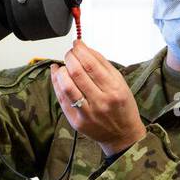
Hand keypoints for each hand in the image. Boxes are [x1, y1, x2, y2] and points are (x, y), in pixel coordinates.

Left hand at [50, 41, 146, 155]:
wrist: (122, 135)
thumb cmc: (122, 107)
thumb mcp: (120, 83)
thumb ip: (103, 65)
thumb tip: (84, 48)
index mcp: (114, 90)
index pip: (91, 64)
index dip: (80, 51)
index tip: (76, 44)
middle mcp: (101, 102)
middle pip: (77, 73)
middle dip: (70, 58)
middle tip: (69, 53)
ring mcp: (88, 113)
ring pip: (67, 86)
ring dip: (61, 71)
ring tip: (63, 65)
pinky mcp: (77, 121)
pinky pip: (62, 99)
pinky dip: (57, 84)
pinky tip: (57, 75)